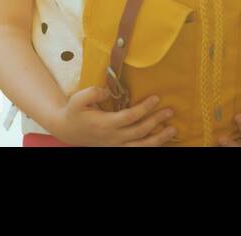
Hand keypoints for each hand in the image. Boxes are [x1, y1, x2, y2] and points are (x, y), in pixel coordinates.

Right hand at [51, 87, 175, 146]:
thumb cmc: (74, 112)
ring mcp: (115, 145)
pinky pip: (136, 150)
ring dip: (158, 139)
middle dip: (156, 121)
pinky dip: (150, 146)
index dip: (144, 109)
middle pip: (139, 131)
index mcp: (104, 124)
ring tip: (173, 130)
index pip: (129, 117)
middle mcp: (112, 137)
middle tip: (170, 111)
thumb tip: (109, 90)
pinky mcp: (117, 148)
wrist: (67, 130)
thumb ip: (93, 93)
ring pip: (140, 146)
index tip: (156, 98)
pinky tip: (161, 140)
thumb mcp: (78, 99)